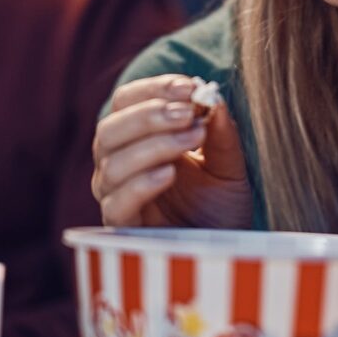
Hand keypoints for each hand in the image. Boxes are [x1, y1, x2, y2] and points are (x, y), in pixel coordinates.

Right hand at [92, 75, 251, 227]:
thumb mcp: (228, 165)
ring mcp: (116, 196)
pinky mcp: (122, 228)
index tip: (190, 87)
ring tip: (192, 139)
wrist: (226, 249)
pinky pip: (117, 202)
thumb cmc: (220, 204)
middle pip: (108, 129)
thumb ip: (221, 134)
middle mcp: (118, 163)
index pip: (126, 101)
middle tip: (188, 113)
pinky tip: (169, 173)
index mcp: (137, 139)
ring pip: (112, 162)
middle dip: (149, 115)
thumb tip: (214, 98)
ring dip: (154, 145)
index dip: (153, 90)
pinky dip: (141, 183)